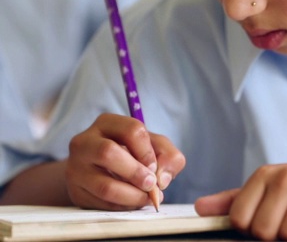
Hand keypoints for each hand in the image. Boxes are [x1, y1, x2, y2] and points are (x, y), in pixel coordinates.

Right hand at [66, 113, 185, 209]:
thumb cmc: (133, 154)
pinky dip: (122, 206)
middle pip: (108, 153)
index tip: (154, 167)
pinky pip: (101, 203)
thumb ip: (169, 156)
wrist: (101, 171)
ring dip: (132, 196)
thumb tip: (162, 178)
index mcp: (107, 123)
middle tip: (151, 185)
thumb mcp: (155, 147)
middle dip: (136, 173)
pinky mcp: (75, 191)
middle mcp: (84, 142)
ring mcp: (75, 167)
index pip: (131, 130)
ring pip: (104, 185)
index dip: (147, 151)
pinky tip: (131, 202)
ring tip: (146, 198)